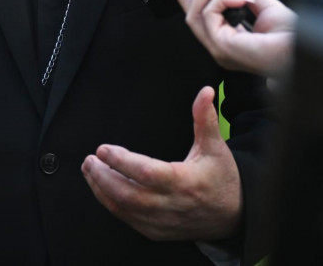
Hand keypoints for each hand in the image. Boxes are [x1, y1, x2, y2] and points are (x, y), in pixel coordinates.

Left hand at [81, 86, 240, 241]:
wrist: (233, 216)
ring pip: (123, 208)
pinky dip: (110, 202)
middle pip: (128, 195)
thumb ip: (205, 119)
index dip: (122, 162)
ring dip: (101, 189)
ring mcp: (162, 222)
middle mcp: (171, 205)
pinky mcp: (155, 231)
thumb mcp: (216, 147)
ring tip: (89, 169)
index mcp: (185, 182)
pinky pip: (127, 219)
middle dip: (103, 177)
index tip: (103, 149)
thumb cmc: (222, 178)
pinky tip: (101, 186)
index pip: (147, 173)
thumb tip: (205, 91)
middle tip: (89, 159)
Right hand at [172, 0, 295, 75]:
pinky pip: (209, 15)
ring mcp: (217, 47)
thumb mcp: (264, 2)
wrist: (301, 52)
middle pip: (189, 13)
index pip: (200, 12)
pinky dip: (223, 0)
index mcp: (228, 36)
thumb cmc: (290, 38)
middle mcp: (218, 43)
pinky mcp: (221, 46)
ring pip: (194, 13)